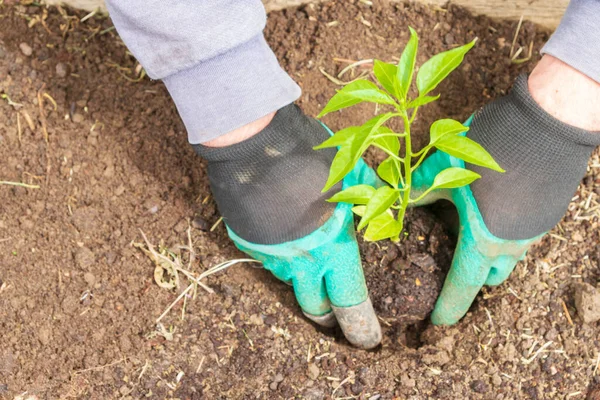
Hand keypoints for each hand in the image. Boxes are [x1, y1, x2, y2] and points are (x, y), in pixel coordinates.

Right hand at [228, 157, 381, 348]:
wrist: (253, 144)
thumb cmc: (308, 156)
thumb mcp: (352, 173)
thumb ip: (373, 197)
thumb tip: (390, 211)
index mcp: (333, 248)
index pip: (351, 303)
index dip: (361, 327)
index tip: (368, 340)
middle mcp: (301, 261)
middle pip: (316, 310)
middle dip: (328, 319)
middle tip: (335, 318)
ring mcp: (271, 256)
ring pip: (291, 283)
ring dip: (304, 280)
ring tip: (311, 259)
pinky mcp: (248, 245)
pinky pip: (270, 261)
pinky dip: (282, 256)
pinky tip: (285, 234)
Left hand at [412, 57, 599, 324]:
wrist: (549, 120)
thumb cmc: (492, 145)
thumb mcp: (444, 167)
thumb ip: (418, 189)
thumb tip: (394, 198)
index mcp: (485, 239)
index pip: (463, 285)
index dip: (449, 305)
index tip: (438, 322)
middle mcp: (514, 242)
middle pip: (489, 274)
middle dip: (470, 277)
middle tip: (451, 265)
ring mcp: (536, 228)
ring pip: (509, 256)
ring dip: (489, 254)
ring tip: (469, 234)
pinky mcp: (548, 211)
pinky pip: (522, 235)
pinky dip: (504, 233)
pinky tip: (492, 207)